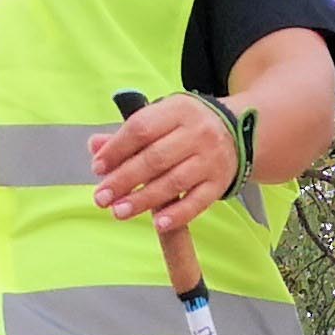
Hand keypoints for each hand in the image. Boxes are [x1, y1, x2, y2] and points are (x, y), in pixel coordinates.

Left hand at [90, 94, 239, 232]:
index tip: (97, 168)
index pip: (141, 129)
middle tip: (101, 197)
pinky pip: (198, 202)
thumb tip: (94, 146)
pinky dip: (177, 215)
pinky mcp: (220, 182)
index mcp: (178, 110)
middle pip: (155, 158)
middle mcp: (197, 133)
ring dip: (143, 200)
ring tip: (119, 212)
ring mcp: (211, 159)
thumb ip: (128, 135)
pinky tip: (157, 224)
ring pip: (174, 182)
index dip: (116, 150)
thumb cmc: (188, 127)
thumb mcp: (162, 118)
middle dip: (124, 180)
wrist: (240, 131)